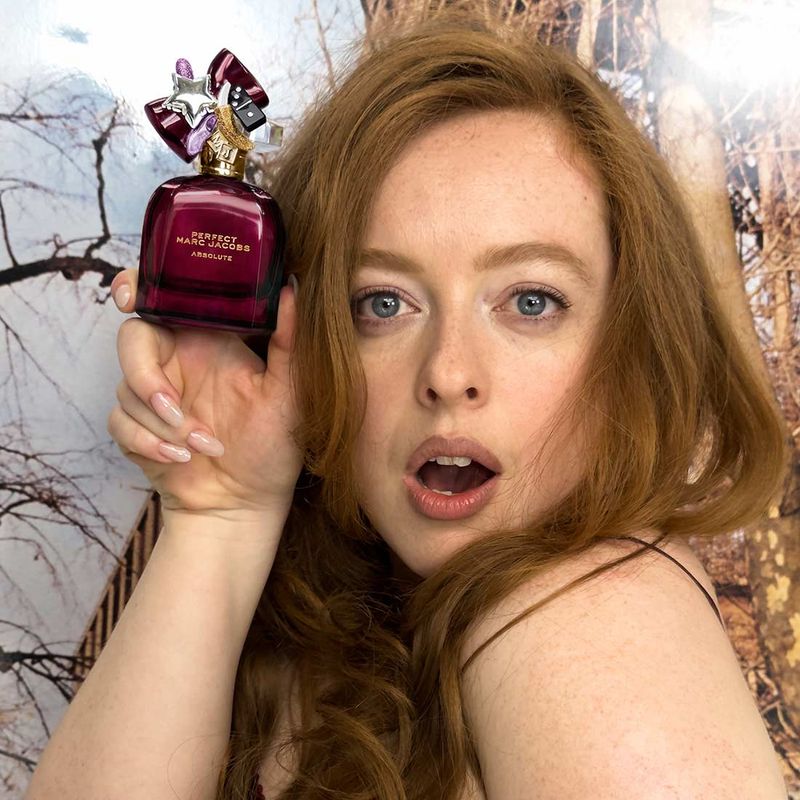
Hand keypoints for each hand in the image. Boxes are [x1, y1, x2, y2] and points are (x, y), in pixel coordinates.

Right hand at [107, 269, 302, 519]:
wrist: (247, 504)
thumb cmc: (274, 448)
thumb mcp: (290, 393)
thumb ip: (289, 342)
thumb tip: (292, 288)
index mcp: (210, 341)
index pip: (166, 298)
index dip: (139, 287)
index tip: (130, 299)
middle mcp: (179, 362)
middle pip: (132, 340)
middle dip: (146, 376)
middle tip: (173, 406)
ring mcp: (155, 396)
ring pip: (126, 387)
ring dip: (163, 423)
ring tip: (205, 445)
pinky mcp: (138, 429)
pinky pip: (120, 423)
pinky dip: (148, 443)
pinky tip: (181, 459)